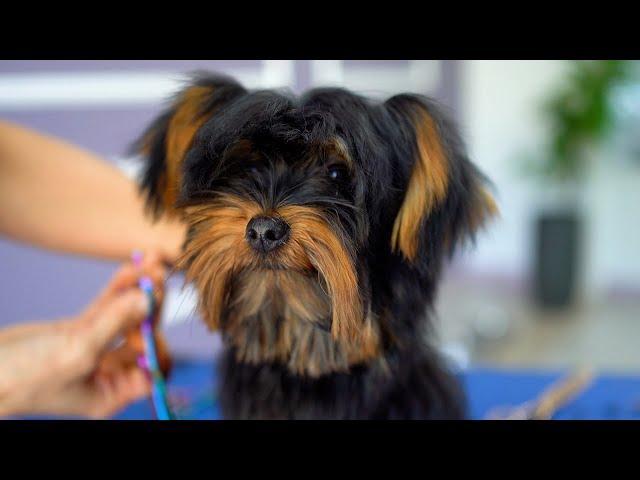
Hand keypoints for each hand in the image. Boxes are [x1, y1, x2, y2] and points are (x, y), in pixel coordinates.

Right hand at [0, 253, 166, 418]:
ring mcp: (94, 348)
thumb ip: (114, 324)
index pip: (153, 368)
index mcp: (112, 391)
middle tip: (158, 275)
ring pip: (127, 316)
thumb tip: (146, 299)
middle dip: (152, 305)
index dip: (158, 343)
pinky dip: (118, 288)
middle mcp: (108, 372)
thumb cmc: (24, 377)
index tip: (153, 318)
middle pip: (143, 335)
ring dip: (138, 289)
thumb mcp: (77, 352)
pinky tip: (130, 268)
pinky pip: (107, 307)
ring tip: (149, 261)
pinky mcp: (78, 330)